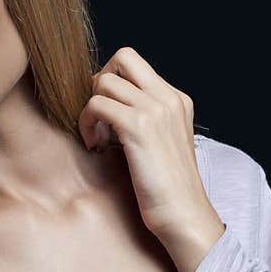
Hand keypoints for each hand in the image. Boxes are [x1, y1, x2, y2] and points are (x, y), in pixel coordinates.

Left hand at [77, 47, 221, 248]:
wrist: (184, 214)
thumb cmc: (167, 186)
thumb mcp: (162, 141)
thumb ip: (145, 116)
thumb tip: (108, 100)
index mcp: (177, 99)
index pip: (134, 63)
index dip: (111, 80)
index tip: (106, 111)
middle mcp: (169, 98)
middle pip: (122, 57)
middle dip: (99, 81)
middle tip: (97, 114)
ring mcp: (156, 109)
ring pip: (104, 82)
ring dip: (89, 107)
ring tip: (96, 136)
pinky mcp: (139, 127)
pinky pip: (97, 105)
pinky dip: (87, 123)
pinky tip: (95, 145)